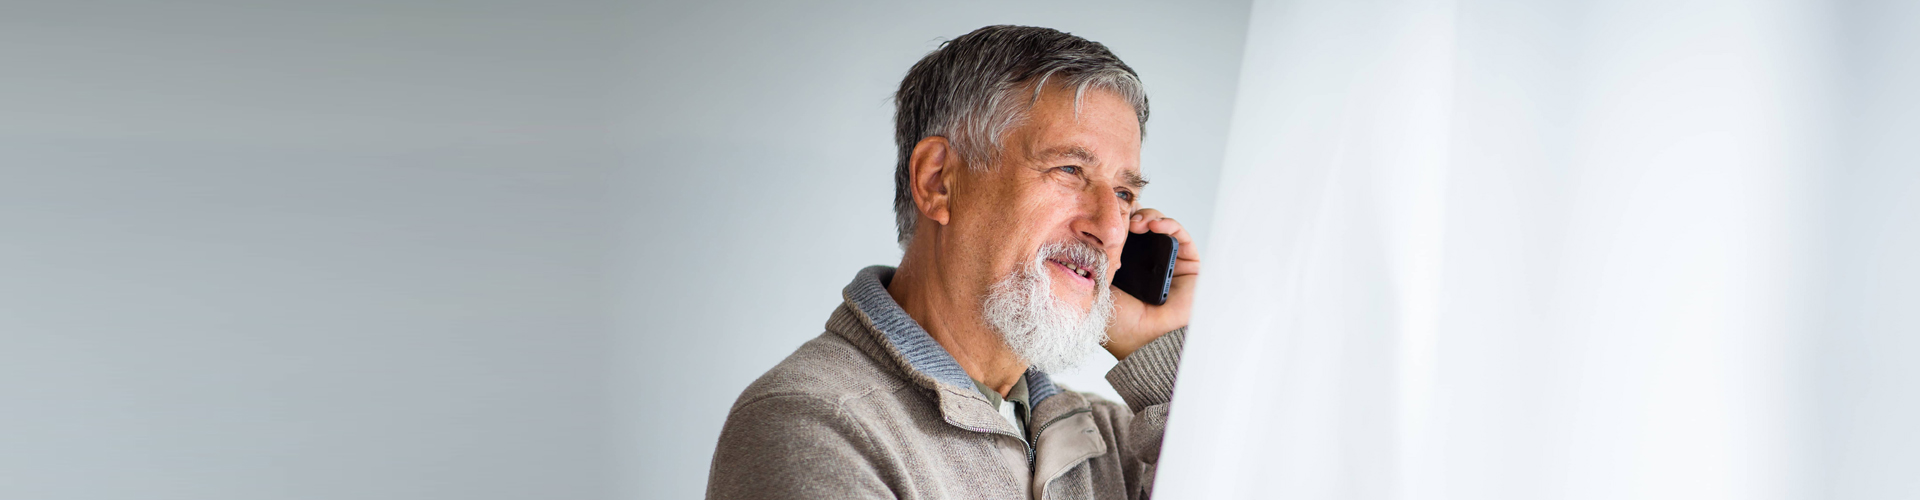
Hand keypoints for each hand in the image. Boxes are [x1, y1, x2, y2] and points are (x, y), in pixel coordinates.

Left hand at [1104, 208, 1199, 359]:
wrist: (1141, 340)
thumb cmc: (1121, 321)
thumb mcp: (1098, 283)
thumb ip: (1098, 258)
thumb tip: (1093, 232)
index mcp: (1127, 266)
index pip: (1125, 233)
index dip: (1118, 221)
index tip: (1107, 215)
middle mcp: (1149, 263)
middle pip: (1143, 227)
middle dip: (1133, 216)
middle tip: (1122, 218)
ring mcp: (1169, 263)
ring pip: (1161, 228)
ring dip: (1149, 217)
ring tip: (1137, 222)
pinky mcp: (1189, 264)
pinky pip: (1181, 237)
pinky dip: (1169, 225)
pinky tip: (1155, 225)